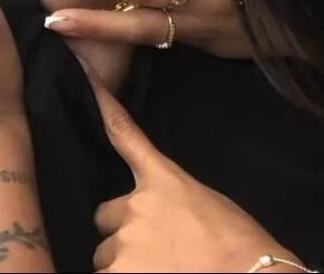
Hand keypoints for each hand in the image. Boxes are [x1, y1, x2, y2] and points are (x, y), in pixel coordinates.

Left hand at [84, 62, 290, 271]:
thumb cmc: (240, 245)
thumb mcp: (207, 206)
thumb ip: (171, 203)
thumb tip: (159, 219)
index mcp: (162, 180)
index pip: (123, 133)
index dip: (101, 102)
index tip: (83, 70)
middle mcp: (136, 206)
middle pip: (105, 216)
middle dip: (121, 231)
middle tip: (153, 251)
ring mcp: (126, 243)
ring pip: (104, 256)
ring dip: (122, 264)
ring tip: (160, 269)